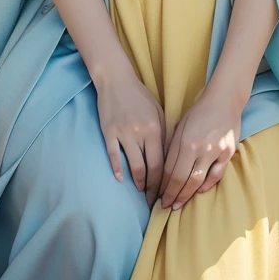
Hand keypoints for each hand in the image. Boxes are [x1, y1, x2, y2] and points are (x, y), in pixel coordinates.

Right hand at [95, 67, 166, 207]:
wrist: (116, 79)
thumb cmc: (140, 96)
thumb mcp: (158, 113)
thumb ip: (164, 135)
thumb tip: (170, 159)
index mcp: (156, 129)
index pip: (162, 163)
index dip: (164, 182)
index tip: (166, 192)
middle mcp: (140, 133)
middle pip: (148, 168)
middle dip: (152, 187)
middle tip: (154, 199)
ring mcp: (123, 133)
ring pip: (133, 165)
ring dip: (138, 181)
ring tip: (141, 190)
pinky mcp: (108, 132)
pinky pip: (113, 155)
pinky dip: (117, 169)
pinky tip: (121, 179)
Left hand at [158, 84, 244, 210]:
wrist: (224, 99)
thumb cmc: (198, 111)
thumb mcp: (180, 126)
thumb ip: (173, 148)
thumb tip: (165, 172)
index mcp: (185, 141)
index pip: (170, 171)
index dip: (163, 186)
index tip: (158, 196)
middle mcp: (200, 148)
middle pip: (183, 179)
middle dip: (173, 195)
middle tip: (165, 206)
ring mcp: (215, 151)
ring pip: (198, 181)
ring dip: (187, 195)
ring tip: (178, 205)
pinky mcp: (228, 153)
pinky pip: (216, 174)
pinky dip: (207, 185)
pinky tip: (198, 191)